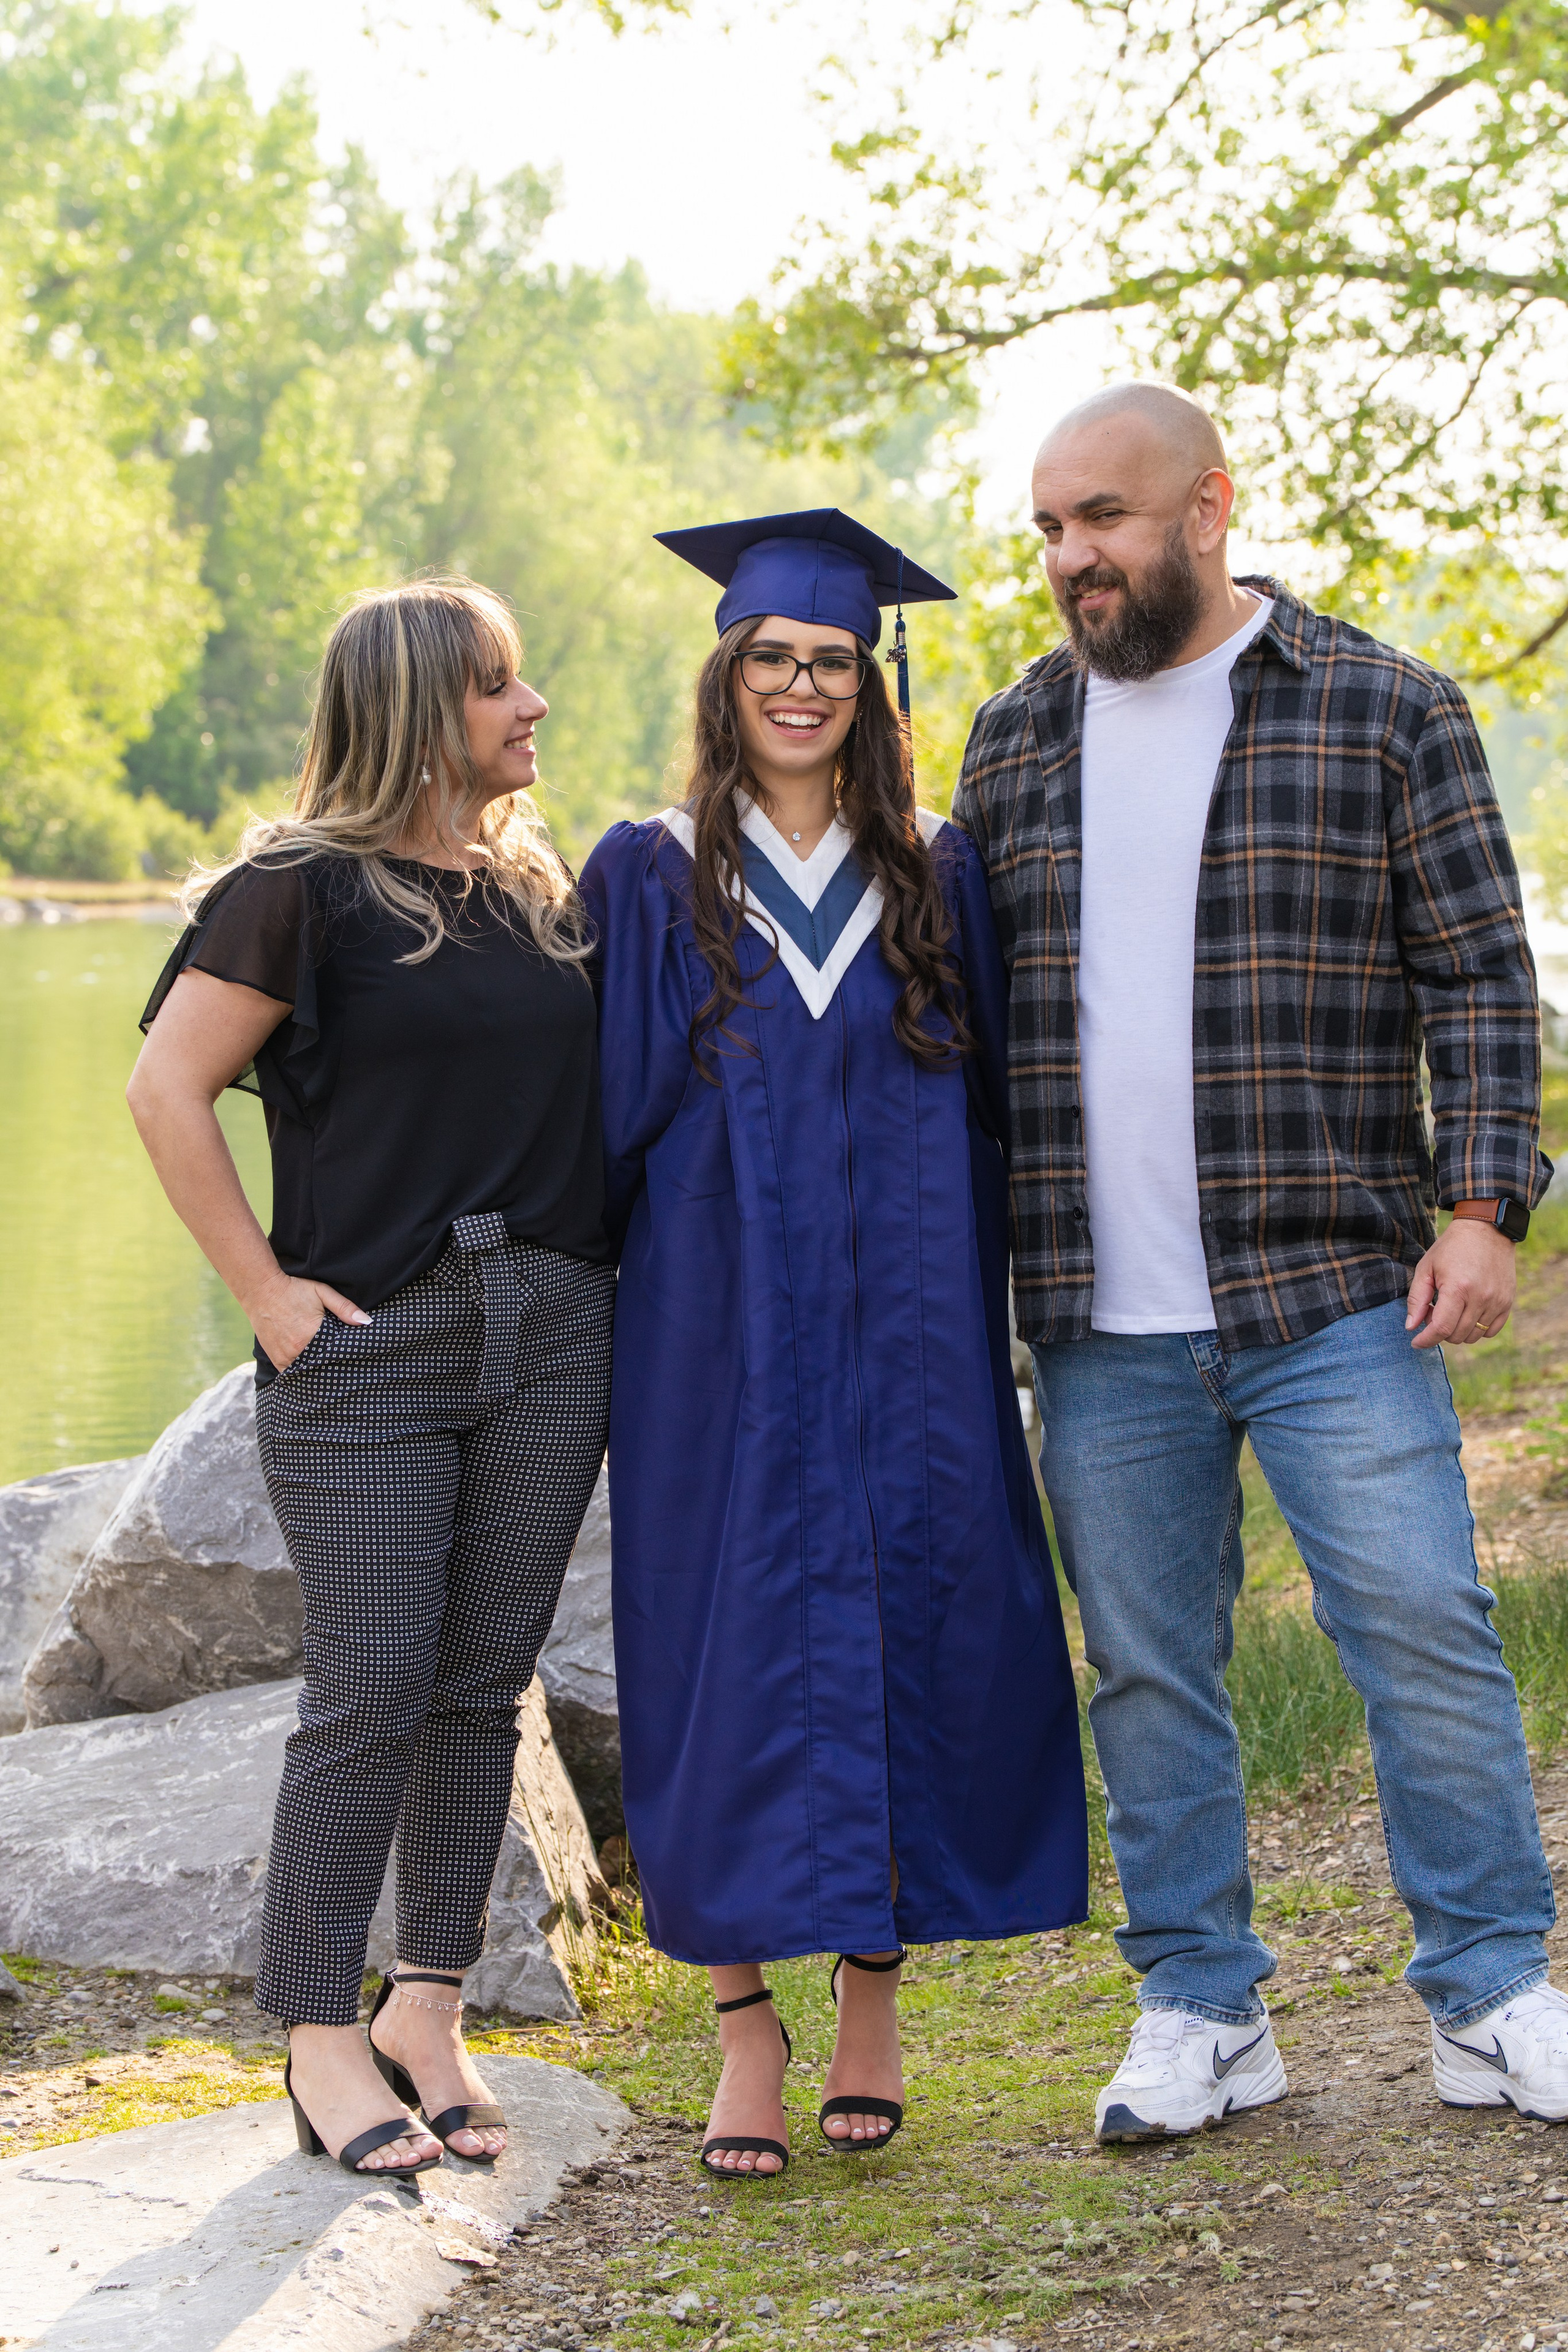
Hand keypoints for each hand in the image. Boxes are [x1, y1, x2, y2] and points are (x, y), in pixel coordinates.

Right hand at [248, 1275, 369, 1370]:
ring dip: (318, 1370)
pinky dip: (302, 1372)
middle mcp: (297, 1350)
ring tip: (328, 1369)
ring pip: (308, 1372)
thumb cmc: (294, 1290)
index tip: (353, 1359)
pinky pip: (292, 1373)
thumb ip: (345, 1308)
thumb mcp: (322, 1293)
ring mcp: (285, 1356)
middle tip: (344, 1368)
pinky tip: (311, 1369)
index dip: (345, 1357)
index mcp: (312, 1335)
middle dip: (333, 1366)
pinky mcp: (276, 1359)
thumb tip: (367, 1322)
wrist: (261, 1290)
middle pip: (323, 1366)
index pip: (337, 1355)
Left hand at [1405, 1219, 1515, 1348]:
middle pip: (1456, 1335)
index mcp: (1458, 1288)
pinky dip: (1476, 1329)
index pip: (1441, 1328)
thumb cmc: (1451, 1248)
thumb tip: (1411, 1327)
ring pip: (1473, 1336)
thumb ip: (1417, 1299)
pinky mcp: (1507, 1302)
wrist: (1486, 1230)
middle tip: (1433, 1311)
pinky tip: (1468, 1313)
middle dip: (1440, 1330)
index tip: (1416, 1342)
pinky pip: (1491, 1331)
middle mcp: (1480, 1298)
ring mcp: (1497, 1301)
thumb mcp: (1426, 1268)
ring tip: (1451, 1309)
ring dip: (1457, 1331)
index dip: (1426, 1340)